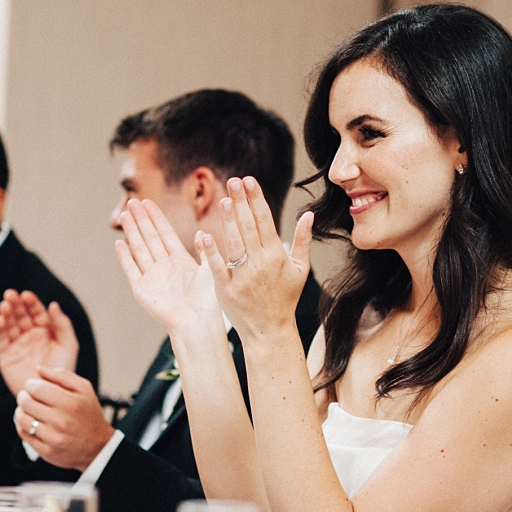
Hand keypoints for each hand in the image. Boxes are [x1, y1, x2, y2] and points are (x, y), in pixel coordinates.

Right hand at [0, 290, 79, 396]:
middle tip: (10, 295)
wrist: (51, 396)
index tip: (26, 295)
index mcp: (45, 331)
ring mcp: (17, 346)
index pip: (36, 312)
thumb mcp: (68, 345)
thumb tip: (53, 304)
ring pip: (9, 326)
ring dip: (6, 314)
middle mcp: (30, 336)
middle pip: (20, 316)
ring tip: (5, 305)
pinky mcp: (6, 358)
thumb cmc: (63, 371)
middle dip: (15, 304)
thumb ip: (62, 325)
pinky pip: (0, 341)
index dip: (31, 302)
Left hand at [13, 367, 113, 470]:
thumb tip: (38, 369)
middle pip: (26, 402)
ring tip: (27, 409)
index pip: (37, 388)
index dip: (30, 384)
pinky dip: (22, 426)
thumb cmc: (89, 414)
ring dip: (20, 410)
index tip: (33, 385)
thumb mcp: (84, 389)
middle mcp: (61, 421)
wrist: (98, 447)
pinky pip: (24, 434)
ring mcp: (53, 438)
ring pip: (22, 419)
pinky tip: (30, 421)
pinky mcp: (47, 452)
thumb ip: (61, 375)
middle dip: (23, 396)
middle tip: (27, 396)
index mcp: (70, 403)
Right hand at [115, 198, 222, 335]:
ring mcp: (152, 278)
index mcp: (180, 262)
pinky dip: (125, 257)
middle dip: (141, 220)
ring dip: (132, 232)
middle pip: (150, 238)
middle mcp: (164, 267)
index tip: (147, 202)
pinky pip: (132, 270)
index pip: (165, 234)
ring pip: (140, 249)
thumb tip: (200, 232)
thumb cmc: (209, 301)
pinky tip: (119, 243)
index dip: (156, 218)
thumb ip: (204, 250)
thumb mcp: (210, 269)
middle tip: (132, 201)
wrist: (198, 323)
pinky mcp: (143, 290)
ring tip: (124, 214)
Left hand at [198, 176, 312, 339]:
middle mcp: (260, 264)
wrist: (270, 331)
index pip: (265, 221)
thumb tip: (309, 214)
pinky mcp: (227, 290)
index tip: (249, 180)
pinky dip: (211, 252)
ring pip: (234, 243)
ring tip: (223, 200)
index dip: (256, 199)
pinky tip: (203, 235)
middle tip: (233, 181)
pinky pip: (218, 268)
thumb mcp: (300, 270)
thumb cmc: (285, 298)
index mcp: (277, 256)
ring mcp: (243, 277)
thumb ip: (303, 241)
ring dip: (228, 221)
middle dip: (241, 202)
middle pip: (249, 227)